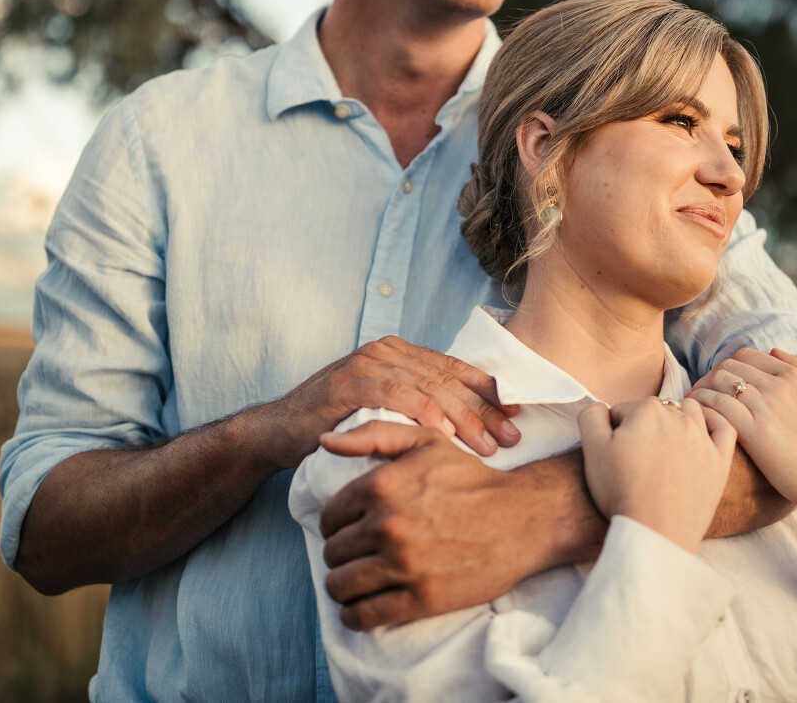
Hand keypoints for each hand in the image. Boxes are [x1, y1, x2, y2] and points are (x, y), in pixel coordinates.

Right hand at [267, 336, 519, 468]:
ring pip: (428, 387)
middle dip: (485, 409)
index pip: (453, 370)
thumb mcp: (384, 413)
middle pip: (447, 379)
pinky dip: (424, 415)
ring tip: (488, 444)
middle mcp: (386, 351)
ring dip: (463, 417)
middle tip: (513, 435)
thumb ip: (417, 407)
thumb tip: (471, 424)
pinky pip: (396, 396)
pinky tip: (446, 435)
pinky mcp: (348, 382)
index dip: (489, 392)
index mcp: (399, 353)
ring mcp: (366, 364)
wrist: (278, 432)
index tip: (518, 414)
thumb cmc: (336, 427)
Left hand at [317, 422, 599, 629]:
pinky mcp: (420, 599)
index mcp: (381, 485)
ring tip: (358, 583)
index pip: (328, 518)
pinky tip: (363, 607)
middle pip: (333, 553)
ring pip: (341, 586)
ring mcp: (403, 565)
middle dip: (342, 556)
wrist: (523, 518)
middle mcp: (387, 525)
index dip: (336, 526)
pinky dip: (355, 615)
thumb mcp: (426, 442)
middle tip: (359, 557)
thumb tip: (325, 441)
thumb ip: (373, 436)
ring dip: (344, 587)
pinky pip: (363, 616)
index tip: (350, 531)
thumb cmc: (472, 478)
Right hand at [578, 398, 735, 553]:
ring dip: (678, 418)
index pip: (623, 410)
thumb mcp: (592, 449)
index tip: (614, 454)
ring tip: (666, 443)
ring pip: (691, 411)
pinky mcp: (720, 461)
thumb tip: (603, 408)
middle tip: (636, 457)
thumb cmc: (621, 492)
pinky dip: (715, 423)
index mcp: (647, 411)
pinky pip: (725, 429)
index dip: (614, 431)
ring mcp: (703, 439)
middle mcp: (678, 418)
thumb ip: (592, 415)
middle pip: (656, 410)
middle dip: (644, 426)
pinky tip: (703, 432)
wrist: (656, 532)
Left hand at [690, 349, 796, 554]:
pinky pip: (716, 406)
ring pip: (718, 382)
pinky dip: (701, 406)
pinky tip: (696, 417)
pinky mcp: (754, 431)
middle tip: (699, 393)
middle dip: (709, 376)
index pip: (746, 356)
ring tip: (691, 405)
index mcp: (795, 377)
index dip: (727, 366)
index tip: (717, 381)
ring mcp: (766, 407)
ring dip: (700, 390)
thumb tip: (775, 352)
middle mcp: (779, 386)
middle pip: (728, 367)